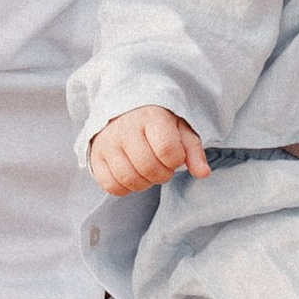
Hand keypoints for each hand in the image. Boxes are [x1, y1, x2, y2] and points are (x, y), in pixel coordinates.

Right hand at [89, 106, 208, 194]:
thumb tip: (203, 173)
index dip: (175, 160)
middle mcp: (125, 129)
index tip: (174, 156)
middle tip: (162, 166)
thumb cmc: (157, 123)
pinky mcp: (95, 157)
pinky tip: (132, 174)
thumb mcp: (180, 129)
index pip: (167, 150)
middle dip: (162, 174)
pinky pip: (112, 186)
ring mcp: (107, 144)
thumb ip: (193, 151)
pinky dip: (126, 188)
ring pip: (129, 179)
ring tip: (147, 170)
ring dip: (145, 183)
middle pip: (148, 167)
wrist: (122, 111)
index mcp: (151, 117)